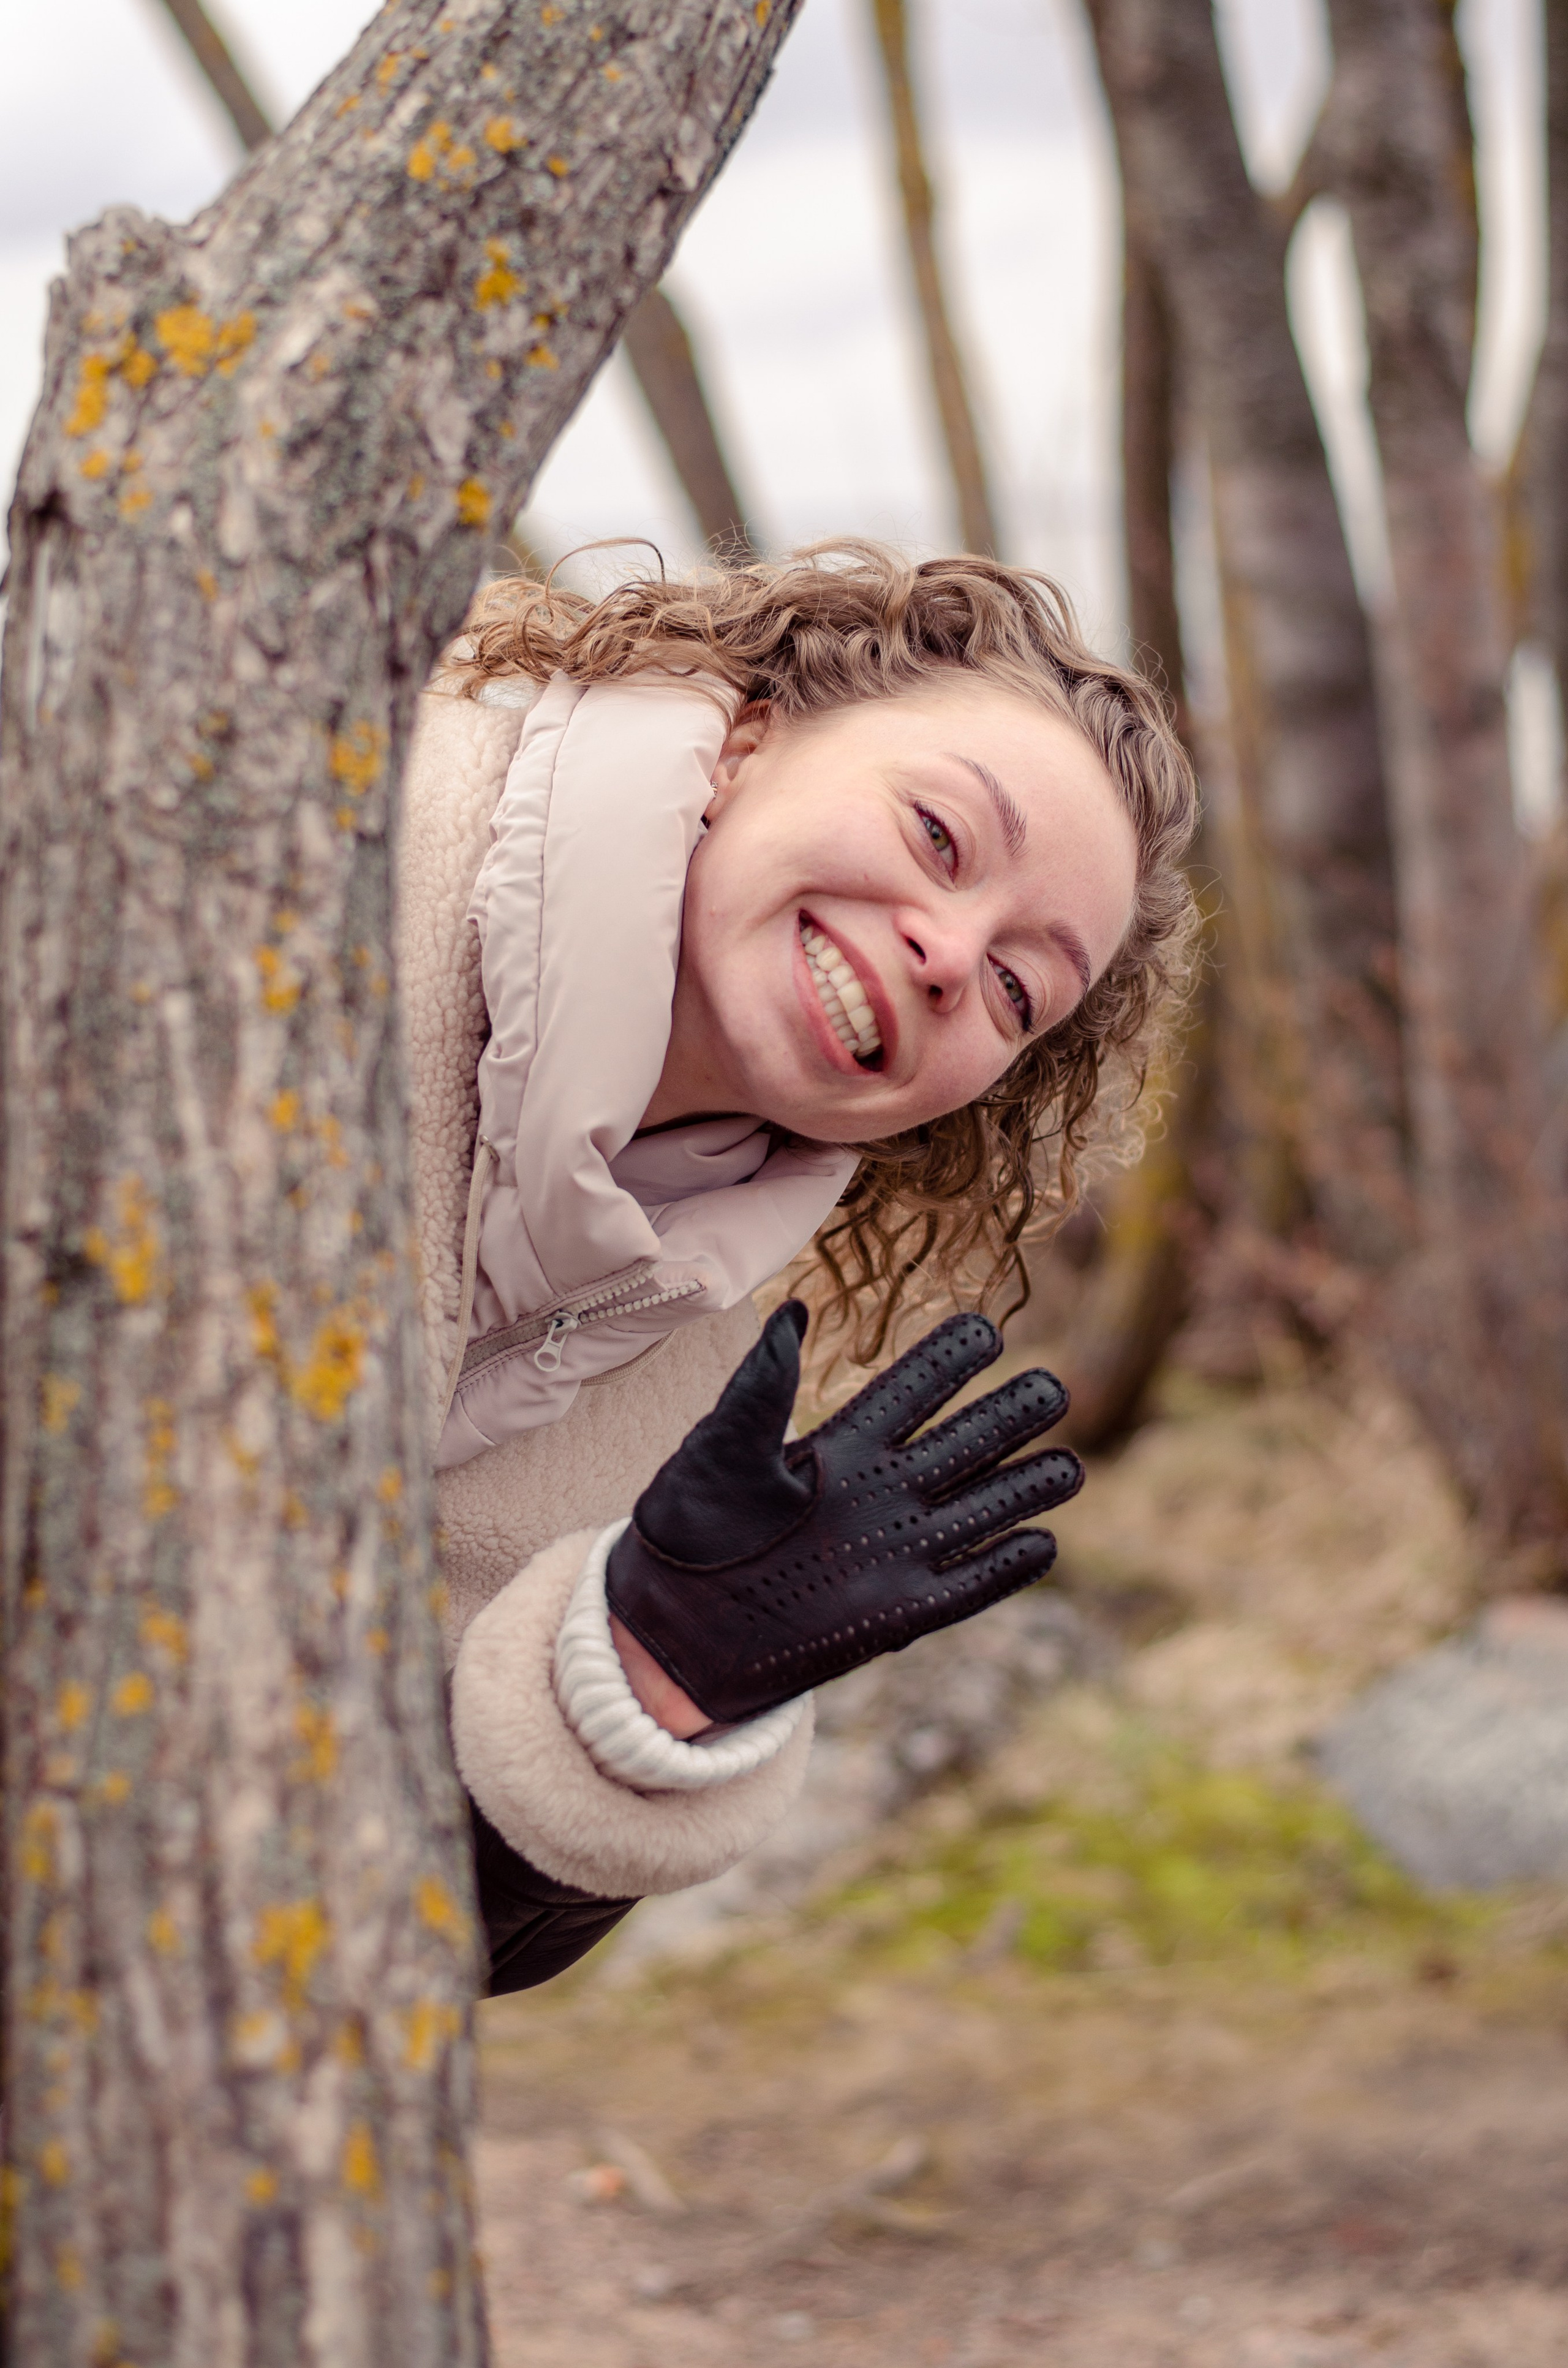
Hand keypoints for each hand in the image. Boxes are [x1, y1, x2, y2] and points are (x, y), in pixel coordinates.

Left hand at [605, 1300, 1081, 1725]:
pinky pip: (965, 1587)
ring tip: (1071, 1468)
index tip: (984, 1329)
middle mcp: (880, 1491)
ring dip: (1025, 1490)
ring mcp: (895, 1551)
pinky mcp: (898, 1611)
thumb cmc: (686, 1529)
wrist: (670, 1626)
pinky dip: (1004, 1570)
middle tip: (1052, 1388)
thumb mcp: (717, 1450)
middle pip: (964, 1443)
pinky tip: (1042, 1545)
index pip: (910, 1390)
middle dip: (1010, 1417)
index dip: (947, 1361)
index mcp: (841, 1445)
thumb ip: (761, 1387)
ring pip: (980, 1511)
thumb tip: (792, 1310)